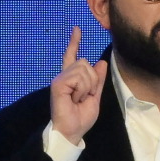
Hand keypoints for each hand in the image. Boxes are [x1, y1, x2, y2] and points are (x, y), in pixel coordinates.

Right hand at [50, 26, 108, 144]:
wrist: (72, 131)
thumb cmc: (81, 118)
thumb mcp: (95, 97)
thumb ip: (98, 80)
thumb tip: (101, 62)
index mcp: (72, 78)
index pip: (73, 56)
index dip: (75, 42)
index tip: (77, 29)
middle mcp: (64, 76)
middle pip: (86, 63)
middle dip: (93, 80)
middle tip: (85, 96)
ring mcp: (60, 79)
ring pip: (84, 69)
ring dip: (88, 86)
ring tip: (79, 99)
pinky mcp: (58, 84)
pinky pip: (78, 77)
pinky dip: (82, 89)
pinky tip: (75, 99)